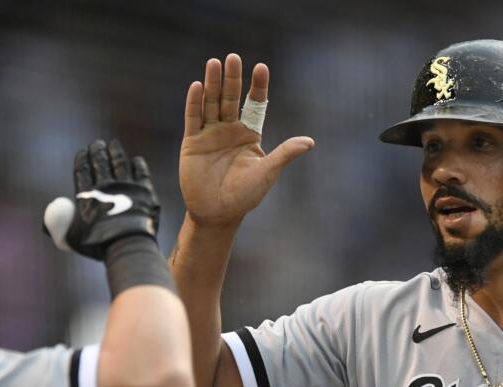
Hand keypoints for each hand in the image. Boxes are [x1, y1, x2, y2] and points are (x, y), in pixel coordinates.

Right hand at [44, 139, 159, 259]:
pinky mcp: (145, 192)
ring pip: (120, 162)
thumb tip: (47, 223)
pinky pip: (141, 172)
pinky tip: (136, 161)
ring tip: (113, 144)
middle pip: (100, 162)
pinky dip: (138, 165)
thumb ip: (58, 228)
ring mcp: (127, 187)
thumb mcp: (71, 239)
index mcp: (87, 195)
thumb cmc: (98, 246)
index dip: (82, 159)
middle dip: (97, 150)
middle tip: (97, 144)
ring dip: (115, 151)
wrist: (128, 247)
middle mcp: (106, 186)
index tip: (83, 152)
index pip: (82, 170)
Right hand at [180, 53, 313, 227]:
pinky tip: (198, 86)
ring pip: (211, 103)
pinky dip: (195, 102)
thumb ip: (284, 154)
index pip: (255, 104)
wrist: (217, 213)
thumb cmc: (244, 195)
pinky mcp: (192, 142)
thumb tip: (310, 142)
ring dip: (212, 84)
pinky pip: (193, 118)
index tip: (261, 67)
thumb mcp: (267, 172)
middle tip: (233, 57)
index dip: (258, 87)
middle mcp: (229, 129)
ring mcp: (210, 134)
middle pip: (230, 98)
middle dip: (232, 79)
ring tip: (214, 63)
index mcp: (249, 134)